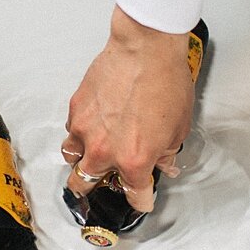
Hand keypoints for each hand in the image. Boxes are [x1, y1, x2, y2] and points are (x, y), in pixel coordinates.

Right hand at [62, 6, 194, 212]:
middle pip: (84, 185)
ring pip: (71, 159)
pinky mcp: (76, 109)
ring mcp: (85, 130)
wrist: (146, 49)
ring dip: (80, 161)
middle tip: (101, 184)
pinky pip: (71, 130)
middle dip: (92, 190)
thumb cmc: (165, 82)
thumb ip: (167, 152)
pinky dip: (79, 132)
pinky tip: (92, 125)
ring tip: (89, 156)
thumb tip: (164, 162)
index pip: (133, 196)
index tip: (140, 200)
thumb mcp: (178, 127)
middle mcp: (105, 151)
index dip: (140, 200)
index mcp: (134, 160)